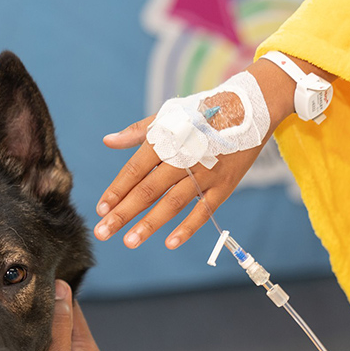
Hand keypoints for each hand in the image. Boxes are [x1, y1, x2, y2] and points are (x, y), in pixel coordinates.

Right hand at [17, 280, 103, 350]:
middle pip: (60, 325)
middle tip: (15, 299)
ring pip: (48, 343)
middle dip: (42, 313)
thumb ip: (59, 325)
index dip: (53, 294)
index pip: (73, 309)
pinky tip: (14, 348)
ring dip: (34, 333)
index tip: (30, 281)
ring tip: (12, 320)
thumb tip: (60, 287)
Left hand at [94, 57, 331, 248]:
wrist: (250, 108)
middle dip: (123, 213)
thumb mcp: (169, 115)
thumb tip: (108, 141)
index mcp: (166, 139)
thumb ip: (138, 132)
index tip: (100, 209)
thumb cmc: (202, 113)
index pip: (135, 169)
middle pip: (148, 190)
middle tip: (103, 233)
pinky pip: (204, 211)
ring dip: (149, 224)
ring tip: (129, 242)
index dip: (116, 190)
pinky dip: (188, 227)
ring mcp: (205, 173)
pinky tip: (169, 242)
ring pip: (172, 203)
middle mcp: (183, 157)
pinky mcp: (224, 186)